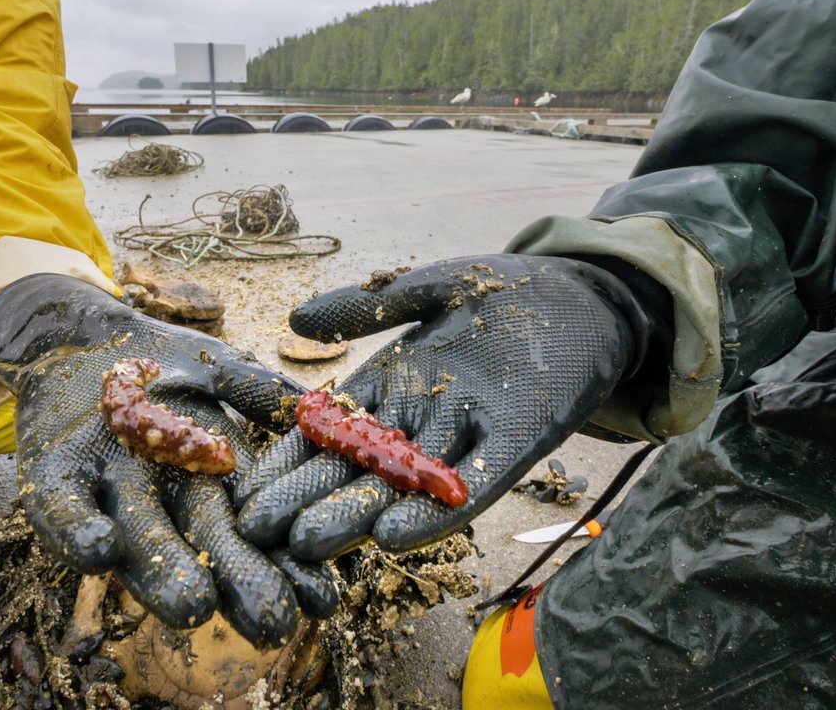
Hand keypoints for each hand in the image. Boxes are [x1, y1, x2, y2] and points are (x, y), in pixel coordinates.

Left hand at [0, 274, 337, 648]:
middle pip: (202, 548)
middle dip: (237, 585)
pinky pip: (63, 512)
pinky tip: (100, 551)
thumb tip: (319, 411)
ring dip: (163, 575)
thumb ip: (261, 390)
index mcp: (210, 483)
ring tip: (191, 607)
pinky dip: (79, 532)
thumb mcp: (220, 369)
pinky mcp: (51, 480)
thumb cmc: (161, 359)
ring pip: (138, 541)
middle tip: (271, 623)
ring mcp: (108, 494)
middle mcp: (163, 502)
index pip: (255, 531)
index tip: (324, 598)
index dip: (288, 567)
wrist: (79, 336)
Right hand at [234, 255, 655, 558]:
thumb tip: (293, 321)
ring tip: (311, 548)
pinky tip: (397, 537)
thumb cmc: (506, 289)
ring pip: (404, 481)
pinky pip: (475, 481)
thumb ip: (363, 308)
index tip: (244, 494)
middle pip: (356, 465)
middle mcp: (424, 416)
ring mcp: (470, 431)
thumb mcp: (426, 288)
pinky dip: (437, 510)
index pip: (328, 430)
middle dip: (308, 500)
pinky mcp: (520, 438)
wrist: (590, 295)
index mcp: (393, 384)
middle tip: (259, 537)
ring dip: (358, 515)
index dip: (286, 463)